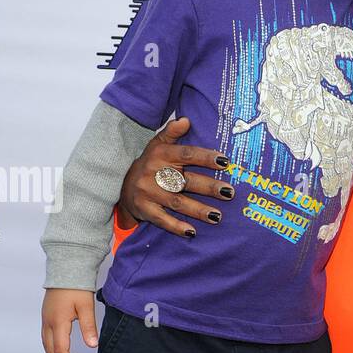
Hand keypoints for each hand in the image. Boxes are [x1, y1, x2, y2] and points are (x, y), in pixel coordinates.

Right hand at [42, 288, 96, 352]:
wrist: (65, 270)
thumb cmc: (76, 287)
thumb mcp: (86, 306)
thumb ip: (89, 326)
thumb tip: (93, 345)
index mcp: (58, 322)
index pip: (61, 349)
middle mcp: (48, 323)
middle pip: (50, 350)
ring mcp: (45, 319)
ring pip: (46, 345)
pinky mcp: (47, 316)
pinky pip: (46, 337)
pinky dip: (50, 349)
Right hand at [120, 117, 234, 236]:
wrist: (122, 186)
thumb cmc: (150, 164)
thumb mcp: (158, 145)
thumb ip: (172, 133)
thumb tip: (186, 120)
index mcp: (161, 154)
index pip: (186, 154)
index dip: (206, 157)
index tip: (225, 162)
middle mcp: (154, 172)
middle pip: (186, 181)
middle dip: (209, 187)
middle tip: (229, 192)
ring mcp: (148, 192)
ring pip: (177, 202)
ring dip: (198, 210)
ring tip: (218, 216)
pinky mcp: (144, 210)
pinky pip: (162, 220)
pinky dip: (177, 227)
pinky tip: (192, 232)